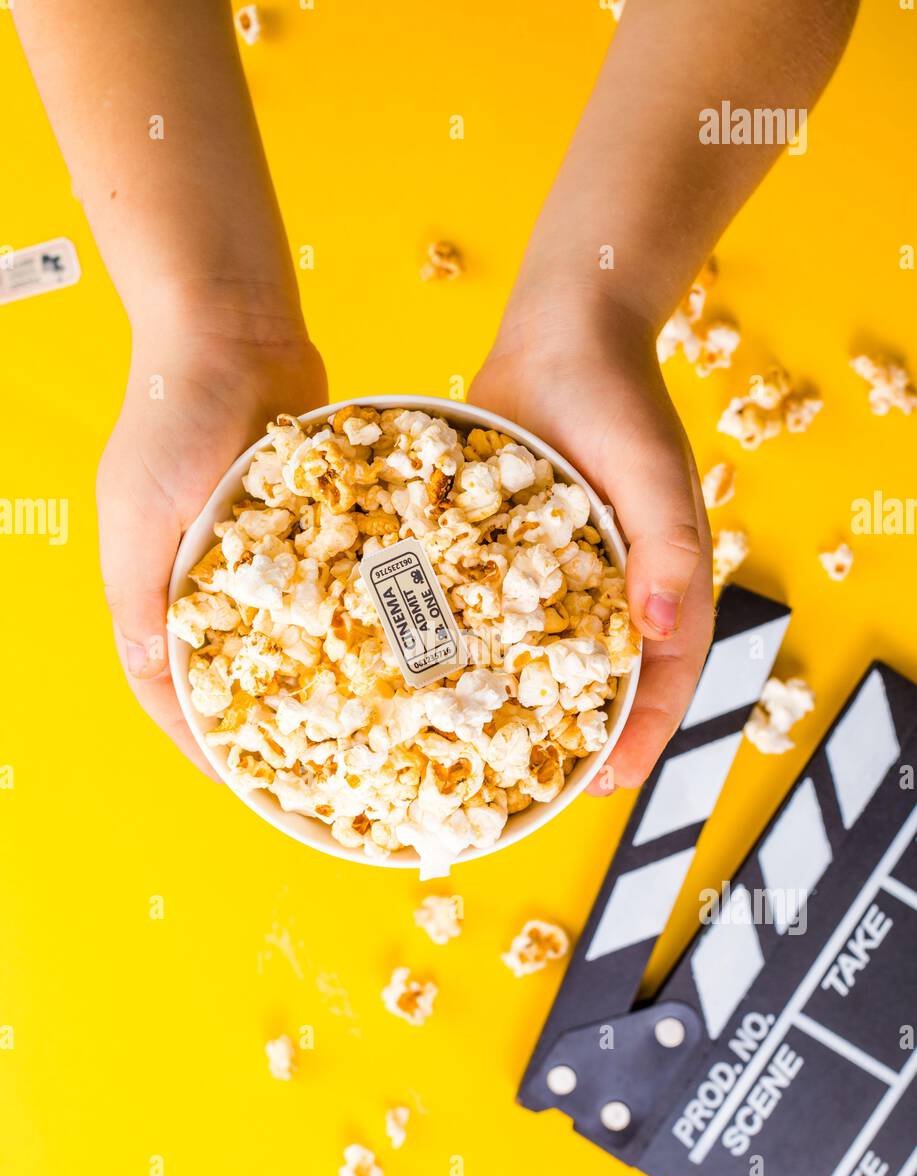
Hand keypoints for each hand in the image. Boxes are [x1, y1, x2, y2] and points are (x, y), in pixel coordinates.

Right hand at [97, 301, 326, 775]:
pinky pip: (332, 579)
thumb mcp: (136, 511)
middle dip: (267, 715)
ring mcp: (262, 549)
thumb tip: (157, 677)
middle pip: (235, 666)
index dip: (197, 736)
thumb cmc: (170, 414)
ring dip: (316, 670)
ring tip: (359, 718)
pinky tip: (388, 644)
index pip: (168, 683)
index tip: (238, 780)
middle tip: (313, 762)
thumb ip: (142, 595)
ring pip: (290, 630)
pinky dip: (351, 611)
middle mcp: (208, 575)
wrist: (231, 325)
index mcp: (155, 582)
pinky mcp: (310, 519)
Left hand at [470, 292, 712, 790]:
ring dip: (514, 702)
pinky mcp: (499, 552)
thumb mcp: (656, 476)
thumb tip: (659, 630)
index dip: (640, 737)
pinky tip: (427, 674)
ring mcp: (550, 576)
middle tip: (534, 793)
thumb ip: (668, 551)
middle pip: (597, 682)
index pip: (662, 680)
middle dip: (572, 739)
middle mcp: (606, 591)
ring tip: (473, 754)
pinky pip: (486, 608)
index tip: (607, 784)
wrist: (561, 333)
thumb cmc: (621, 402)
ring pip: (537, 655)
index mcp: (658, 585)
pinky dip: (467, 643)